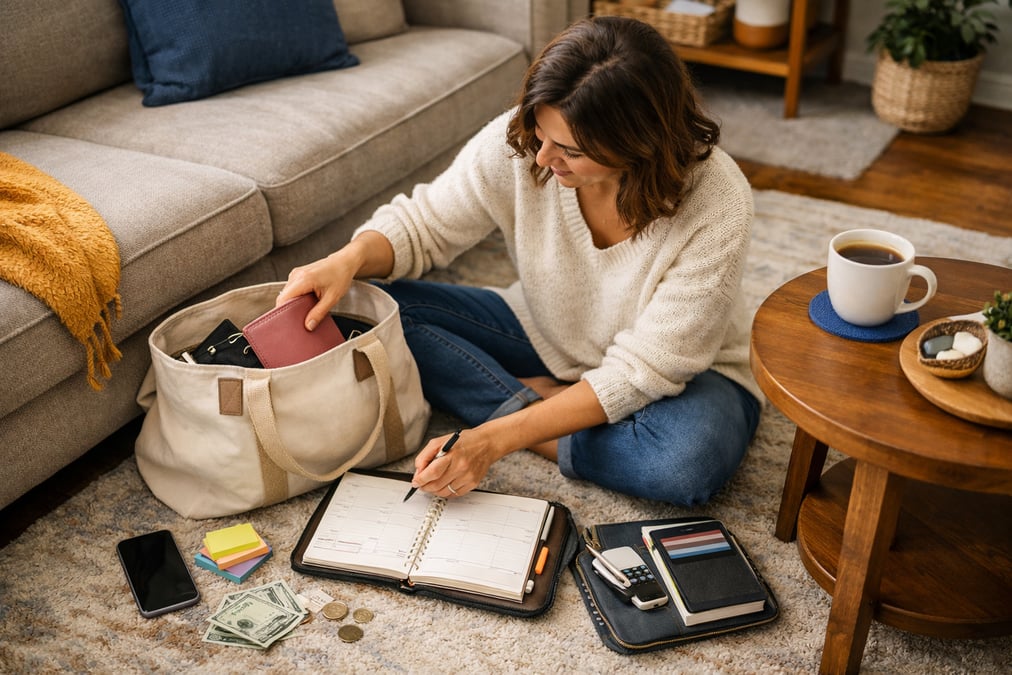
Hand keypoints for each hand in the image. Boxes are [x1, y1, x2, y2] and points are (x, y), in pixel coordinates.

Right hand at [276, 231, 393, 330]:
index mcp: (303, 279)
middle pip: (283, 297)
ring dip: (294, 302)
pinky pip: (291, 288)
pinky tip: (307, 300)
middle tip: (301, 318)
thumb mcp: (332, 298)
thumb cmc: (340, 276)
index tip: (290, 322)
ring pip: (287, 293)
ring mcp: (296, 273)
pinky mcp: (298, 274)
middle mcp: (297, 275)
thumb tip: (309, 325)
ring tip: (307, 308)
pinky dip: (297, 296)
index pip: (283, 299)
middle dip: (290, 309)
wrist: (345, 262)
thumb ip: (319, 313)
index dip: (284, 312)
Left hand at [411, 430, 494, 498]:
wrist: (486, 444)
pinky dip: (446, 491)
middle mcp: (461, 467)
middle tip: (421, 483)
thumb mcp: (440, 441)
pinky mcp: (473, 483)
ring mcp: (468, 477)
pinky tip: (445, 484)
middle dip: (425, 486)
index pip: (432, 472)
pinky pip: (454, 494)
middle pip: (436, 485)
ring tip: (432, 483)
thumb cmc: (464, 441)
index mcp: (452, 454)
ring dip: (434, 490)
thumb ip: (426, 455)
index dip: (421, 479)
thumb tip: (418, 470)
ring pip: (444, 492)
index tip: (416, 482)